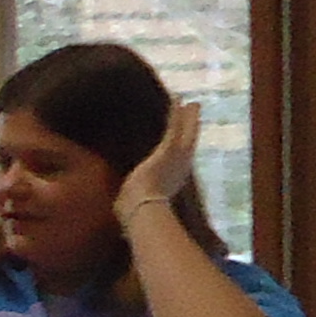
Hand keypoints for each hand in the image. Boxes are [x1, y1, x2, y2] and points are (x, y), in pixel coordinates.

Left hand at [116, 99, 201, 223]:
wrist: (143, 211)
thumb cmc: (137, 215)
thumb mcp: (135, 207)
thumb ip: (132, 206)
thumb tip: (119, 217)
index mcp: (171, 183)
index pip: (179, 163)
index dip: (183, 152)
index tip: (186, 144)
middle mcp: (179, 169)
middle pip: (189, 143)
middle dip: (192, 129)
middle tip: (196, 115)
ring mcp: (176, 158)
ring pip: (186, 132)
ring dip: (189, 117)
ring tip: (193, 103)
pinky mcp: (169, 149)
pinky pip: (174, 126)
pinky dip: (177, 113)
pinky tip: (178, 99)